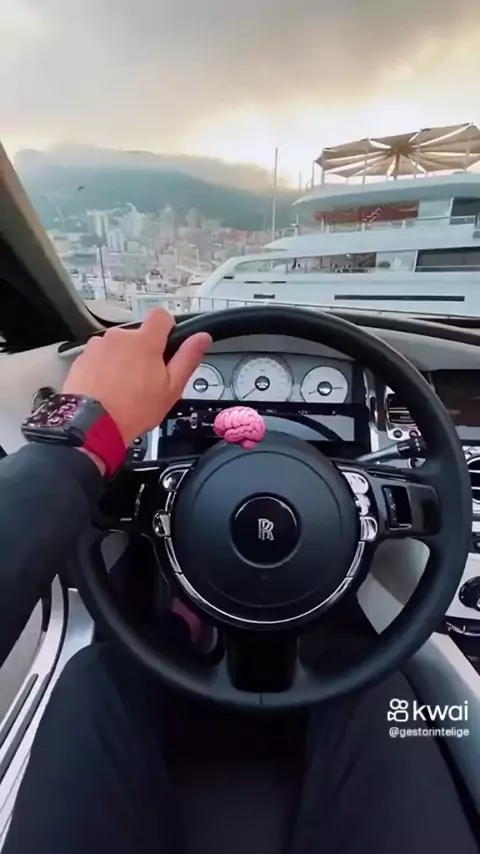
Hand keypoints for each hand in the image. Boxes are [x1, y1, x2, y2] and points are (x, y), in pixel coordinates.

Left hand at [63, 309, 211, 443]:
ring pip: (117, 346)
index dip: (166, 327)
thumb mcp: (171, 388)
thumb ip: (187, 358)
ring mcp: (98, 346)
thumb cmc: (133, 410)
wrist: (92, 425)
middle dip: (143, 351)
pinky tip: (107, 388)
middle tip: (146, 378)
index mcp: (145, 341)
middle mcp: (119, 337)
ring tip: (124, 387)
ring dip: (122, 360)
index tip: (166, 343)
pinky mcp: (82, 357)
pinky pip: (99, 357)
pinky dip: (104, 368)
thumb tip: (202, 338)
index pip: (161, 315)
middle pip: (137, 335)